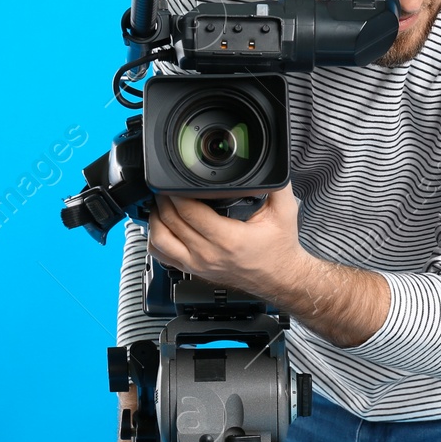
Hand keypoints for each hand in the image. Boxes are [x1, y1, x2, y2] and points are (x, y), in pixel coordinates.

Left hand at [147, 185, 310, 302]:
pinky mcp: (193, 270)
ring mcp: (197, 265)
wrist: (279, 278)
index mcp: (227, 239)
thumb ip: (276, 185)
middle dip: (164, 199)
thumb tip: (270, 163)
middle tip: (166, 186)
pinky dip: (156, 239)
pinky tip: (163, 226)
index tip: (175, 180)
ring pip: (159, 240)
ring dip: (156, 218)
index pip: (188, 212)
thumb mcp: (284, 212)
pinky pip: (161, 255)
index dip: (176, 192)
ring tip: (161, 203)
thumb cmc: (279, 249)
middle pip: (170, 221)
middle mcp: (208, 254)